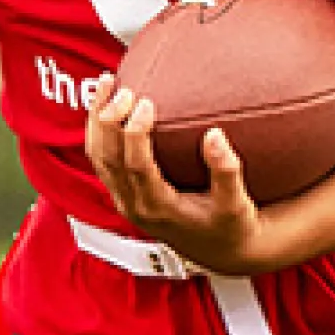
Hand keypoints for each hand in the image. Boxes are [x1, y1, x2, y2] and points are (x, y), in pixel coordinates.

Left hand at [82, 82, 266, 276]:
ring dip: (97, 119)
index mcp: (159, 208)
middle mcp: (134, 205)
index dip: (135, 134)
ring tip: (106, 82)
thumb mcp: (237, 204)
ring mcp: (124, 199)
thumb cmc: (231, 226)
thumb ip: (226, 172)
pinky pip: (102, 158)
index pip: (136, 167)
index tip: (146, 103)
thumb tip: (214, 134)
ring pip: (98, 157)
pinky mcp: (123, 192)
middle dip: (109, 120)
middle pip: (107, 159)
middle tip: (124, 88)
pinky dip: (100, 128)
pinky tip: (110, 101)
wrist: (219, 251)